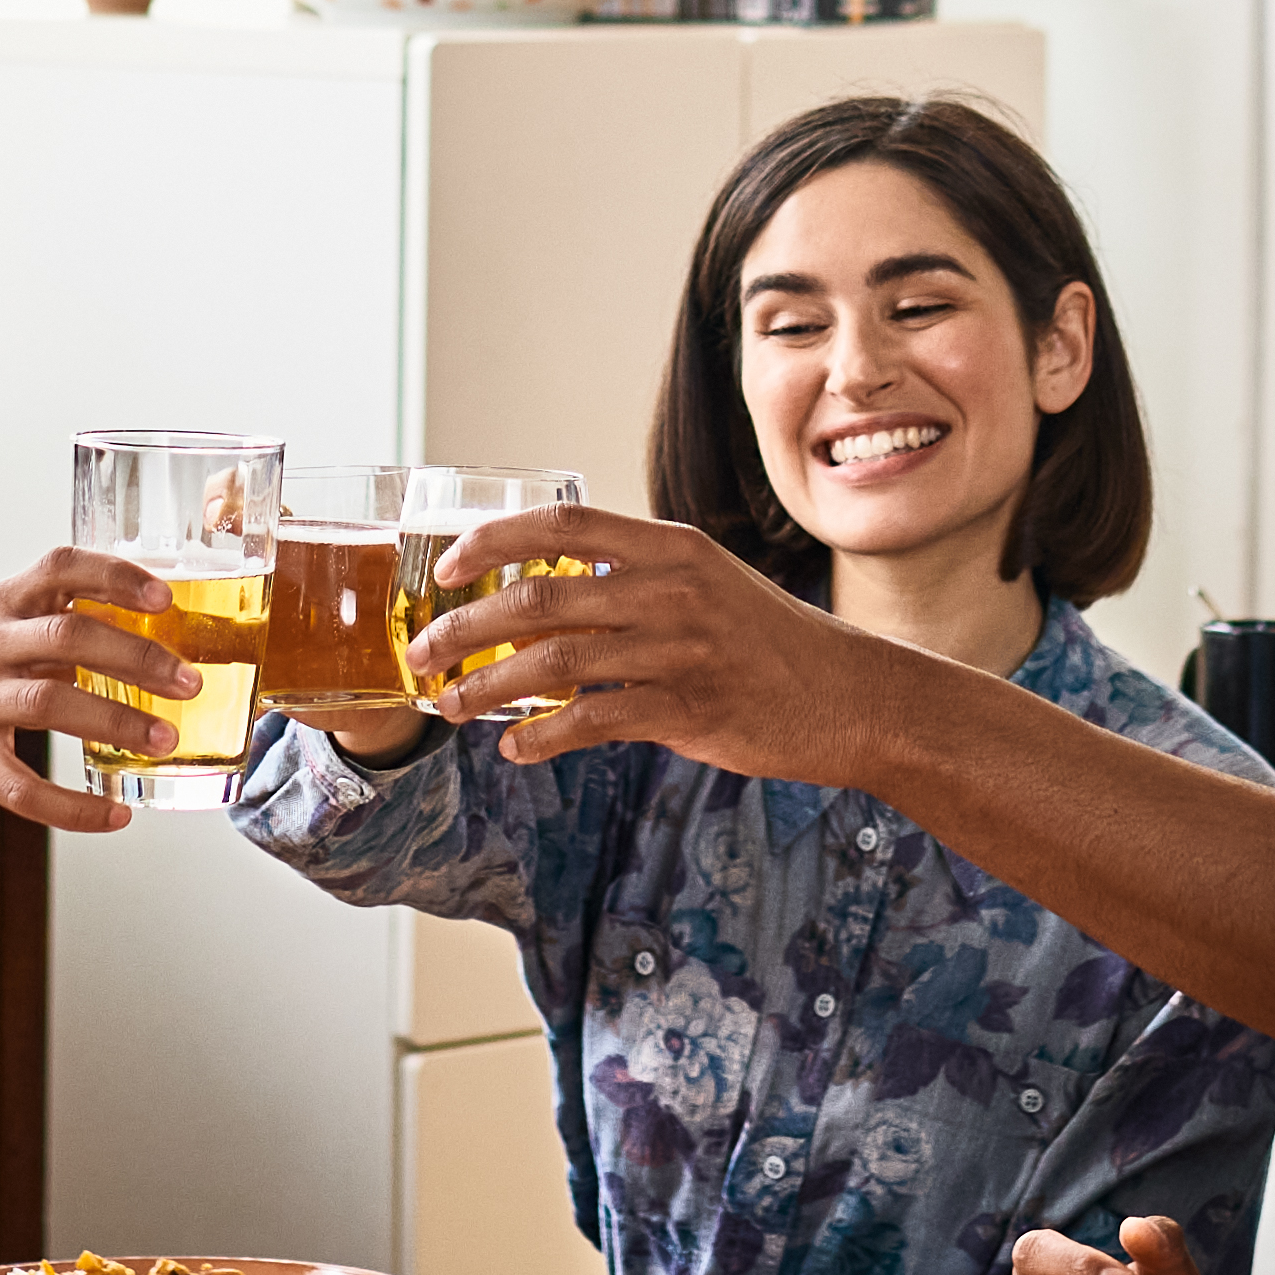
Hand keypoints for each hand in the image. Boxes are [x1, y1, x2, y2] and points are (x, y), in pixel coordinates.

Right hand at [0, 550, 197, 833]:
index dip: (115, 576)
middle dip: (136, 657)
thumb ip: (65, 621)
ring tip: (164, 739)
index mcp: (3, 603)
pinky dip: (74, 806)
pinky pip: (23, 788)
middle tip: (188, 682)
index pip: (60, 568)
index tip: (165, 597)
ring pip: (48, 703)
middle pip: (66, 636)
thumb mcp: (3, 623)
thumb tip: (160, 632)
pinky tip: (114, 813)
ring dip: (116, 721)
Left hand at [405, 510, 888, 778]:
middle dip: (465, 629)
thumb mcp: (707, 586)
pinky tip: (516, 748)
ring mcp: (682, 650)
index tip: (446, 566)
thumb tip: (548, 599)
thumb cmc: (767, 643)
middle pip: (539, 599)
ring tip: (452, 707)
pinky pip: (594, 721)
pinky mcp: (691, 710)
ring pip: (554, 664)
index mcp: (672, 548)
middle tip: (423, 654)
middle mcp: (673, 589)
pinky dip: (542, 737)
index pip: (563, 526)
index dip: (494, 540)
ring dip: (487, 689)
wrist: (851, 696)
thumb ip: (635, 585)